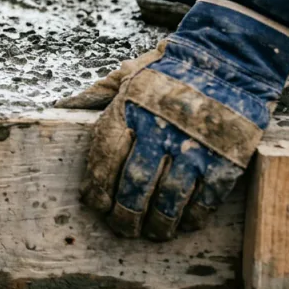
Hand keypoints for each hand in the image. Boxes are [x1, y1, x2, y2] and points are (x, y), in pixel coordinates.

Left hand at [58, 0, 288, 239]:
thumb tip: (60, 105)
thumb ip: (96, 94)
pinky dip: (193, 215)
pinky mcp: (227, 156)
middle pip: (135, 185)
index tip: (96, 205)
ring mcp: (195, 144)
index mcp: (129, 108)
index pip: (105, 158)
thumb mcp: (128, 75)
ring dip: (159, 221)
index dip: (98, 188)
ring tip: (153, 231)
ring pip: (171, 198)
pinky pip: (206, 197)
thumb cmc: (170, 69)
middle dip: (126, 214)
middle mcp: (159, 128)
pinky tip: (185, 222)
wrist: (229, 56)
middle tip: (123, 227)